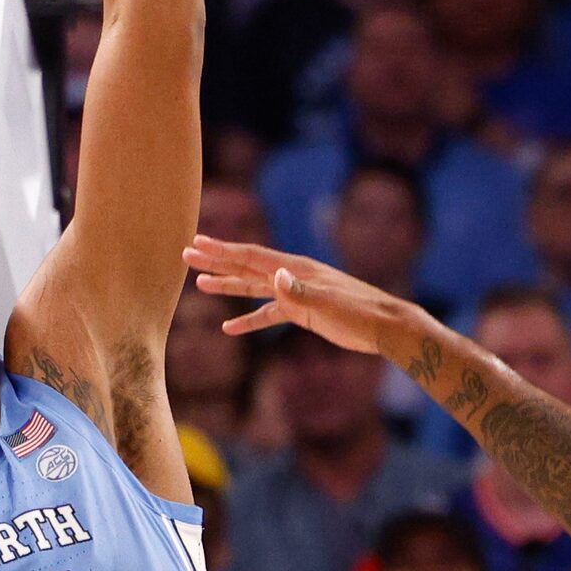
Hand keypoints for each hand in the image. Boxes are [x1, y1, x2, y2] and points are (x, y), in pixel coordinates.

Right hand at [183, 235, 408, 355]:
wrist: (384, 327)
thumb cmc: (359, 313)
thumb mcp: (328, 303)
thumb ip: (299, 292)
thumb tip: (274, 277)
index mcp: (295, 269)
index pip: (251, 256)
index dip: (222, 250)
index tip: (197, 243)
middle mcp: (291, 277)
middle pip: (246, 266)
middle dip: (217, 262)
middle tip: (187, 255)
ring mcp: (296, 293)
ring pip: (254, 288)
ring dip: (228, 286)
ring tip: (199, 284)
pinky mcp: (303, 312)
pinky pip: (269, 314)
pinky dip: (250, 319)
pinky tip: (231, 327)